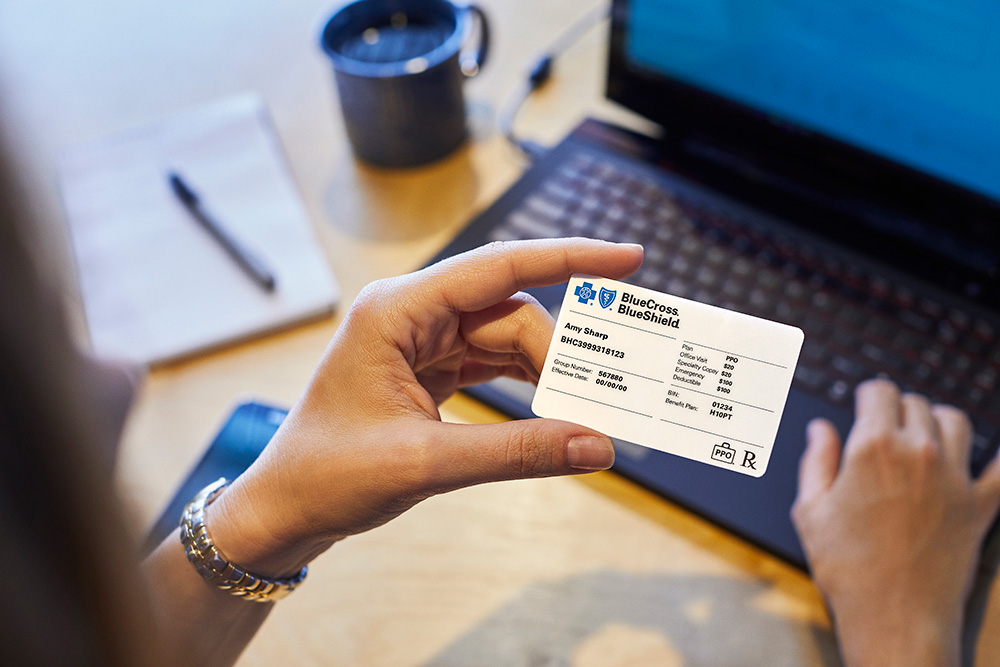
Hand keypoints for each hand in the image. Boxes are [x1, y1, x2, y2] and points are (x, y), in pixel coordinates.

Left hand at [206, 238, 643, 576]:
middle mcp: (410, 314)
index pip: (498, 267)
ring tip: (588, 404)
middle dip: (558, 352)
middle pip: (510, 312)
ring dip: (546, 370)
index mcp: (396, 311)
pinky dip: (526, 384)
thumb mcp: (425, 463)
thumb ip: (516, 452)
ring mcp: (419, 340)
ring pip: (505, 338)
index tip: (628, 259)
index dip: (569, 258)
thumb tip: (596, 445)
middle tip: (605, 396)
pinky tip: (555, 406)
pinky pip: (491, 363)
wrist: (284, 507)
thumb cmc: (328, 475)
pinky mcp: (427, 369)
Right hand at [791, 379, 999, 665]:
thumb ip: (816, 461)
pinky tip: (995, 453)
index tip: (864, 404)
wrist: (895, 617)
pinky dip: (999, 457)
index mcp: (871, 447)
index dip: (868, 395)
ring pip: (955, 422)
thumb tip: (821, 430)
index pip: (879, 392)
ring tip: (924, 435)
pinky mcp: (980, 506)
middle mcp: (916, 452)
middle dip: (898, 409)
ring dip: (938, 421)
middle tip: (886, 427)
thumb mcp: (811, 511)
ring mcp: (954, 478)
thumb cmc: (847, 569)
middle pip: (916, 403)